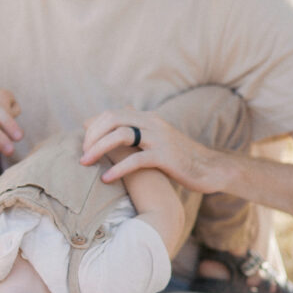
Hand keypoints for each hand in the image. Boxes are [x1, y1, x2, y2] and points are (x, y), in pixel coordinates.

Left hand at [81, 108, 225, 191]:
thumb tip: (110, 128)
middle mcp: (152, 124)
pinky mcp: (166, 157)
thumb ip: (134, 134)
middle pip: (113, 119)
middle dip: (92, 136)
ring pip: (121, 135)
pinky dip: (118, 168)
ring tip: (85, 163)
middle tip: (81, 155)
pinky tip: (106, 179)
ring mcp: (159, 139)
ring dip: (99, 148)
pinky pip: (136, 160)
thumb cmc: (178, 158)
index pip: (112, 114)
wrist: (211, 169)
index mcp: (148, 118)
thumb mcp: (155, 141)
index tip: (82, 142)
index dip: (93, 126)